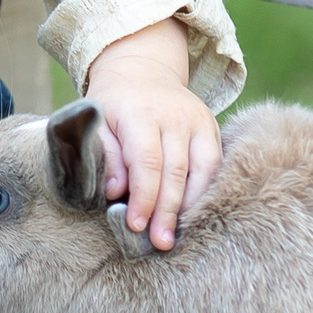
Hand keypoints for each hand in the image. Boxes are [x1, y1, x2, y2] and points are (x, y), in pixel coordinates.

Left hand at [85, 19, 220, 251]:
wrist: (142, 69)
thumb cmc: (113, 104)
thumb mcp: (97, 121)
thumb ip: (106, 155)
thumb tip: (115, 192)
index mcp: (141, 112)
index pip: (147, 161)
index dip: (143, 197)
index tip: (135, 225)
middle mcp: (175, 115)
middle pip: (176, 170)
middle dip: (167, 210)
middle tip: (160, 242)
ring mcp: (199, 120)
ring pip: (203, 169)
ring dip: (191, 206)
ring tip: (178, 235)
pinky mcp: (212, 127)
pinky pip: (215, 165)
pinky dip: (206, 192)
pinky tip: (195, 215)